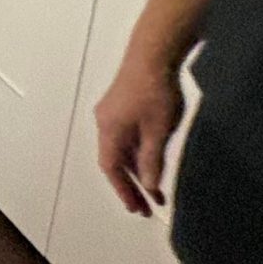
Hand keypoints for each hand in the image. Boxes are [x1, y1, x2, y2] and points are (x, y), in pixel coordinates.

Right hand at [94, 55, 185, 213]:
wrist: (153, 55)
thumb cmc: (155, 91)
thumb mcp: (158, 131)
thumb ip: (152, 160)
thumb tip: (150, 185)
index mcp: (109, 131)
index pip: (111, 169)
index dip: (123, 190)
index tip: (136, 209)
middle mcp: (105, 123)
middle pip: (114, 162)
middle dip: (130, 185)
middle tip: (145, 208)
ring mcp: (112, 114)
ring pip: (121, 150)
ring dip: (136, 171)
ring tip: (154, 191)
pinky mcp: (121, 106)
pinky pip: (125, 138)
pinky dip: (137, 154)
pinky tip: (152, 162)